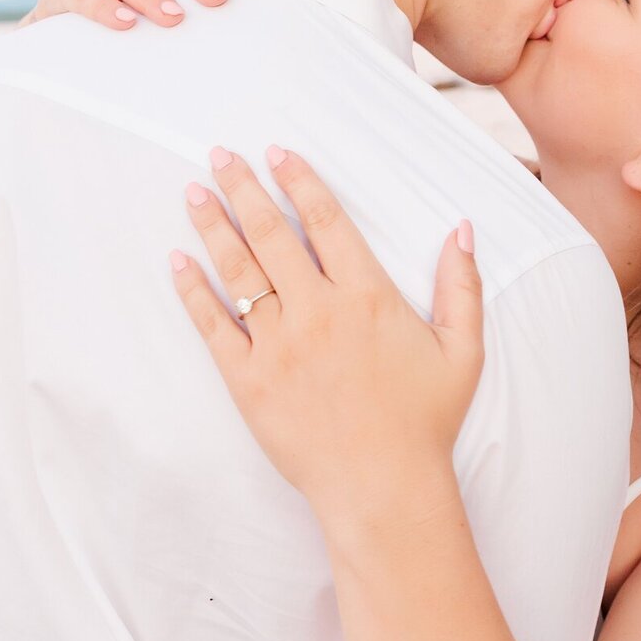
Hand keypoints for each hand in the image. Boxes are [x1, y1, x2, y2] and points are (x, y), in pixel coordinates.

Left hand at [169, 147, 483, 529]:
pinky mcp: (249, 381)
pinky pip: (213, 327)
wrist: (382, 487)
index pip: (326, 221)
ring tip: (194, 191)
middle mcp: (318, 312)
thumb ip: (462, 286)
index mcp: (367, 296)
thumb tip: (460, 230)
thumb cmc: (425, 421)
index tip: (279, 153)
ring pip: (239, 271)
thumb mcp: (462, 350)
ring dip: (213, 226)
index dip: (300, 181)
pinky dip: (193, 291)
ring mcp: (278, 346)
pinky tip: (178, 261)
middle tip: (221, 154)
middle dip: (244, 188)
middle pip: (272, 234)